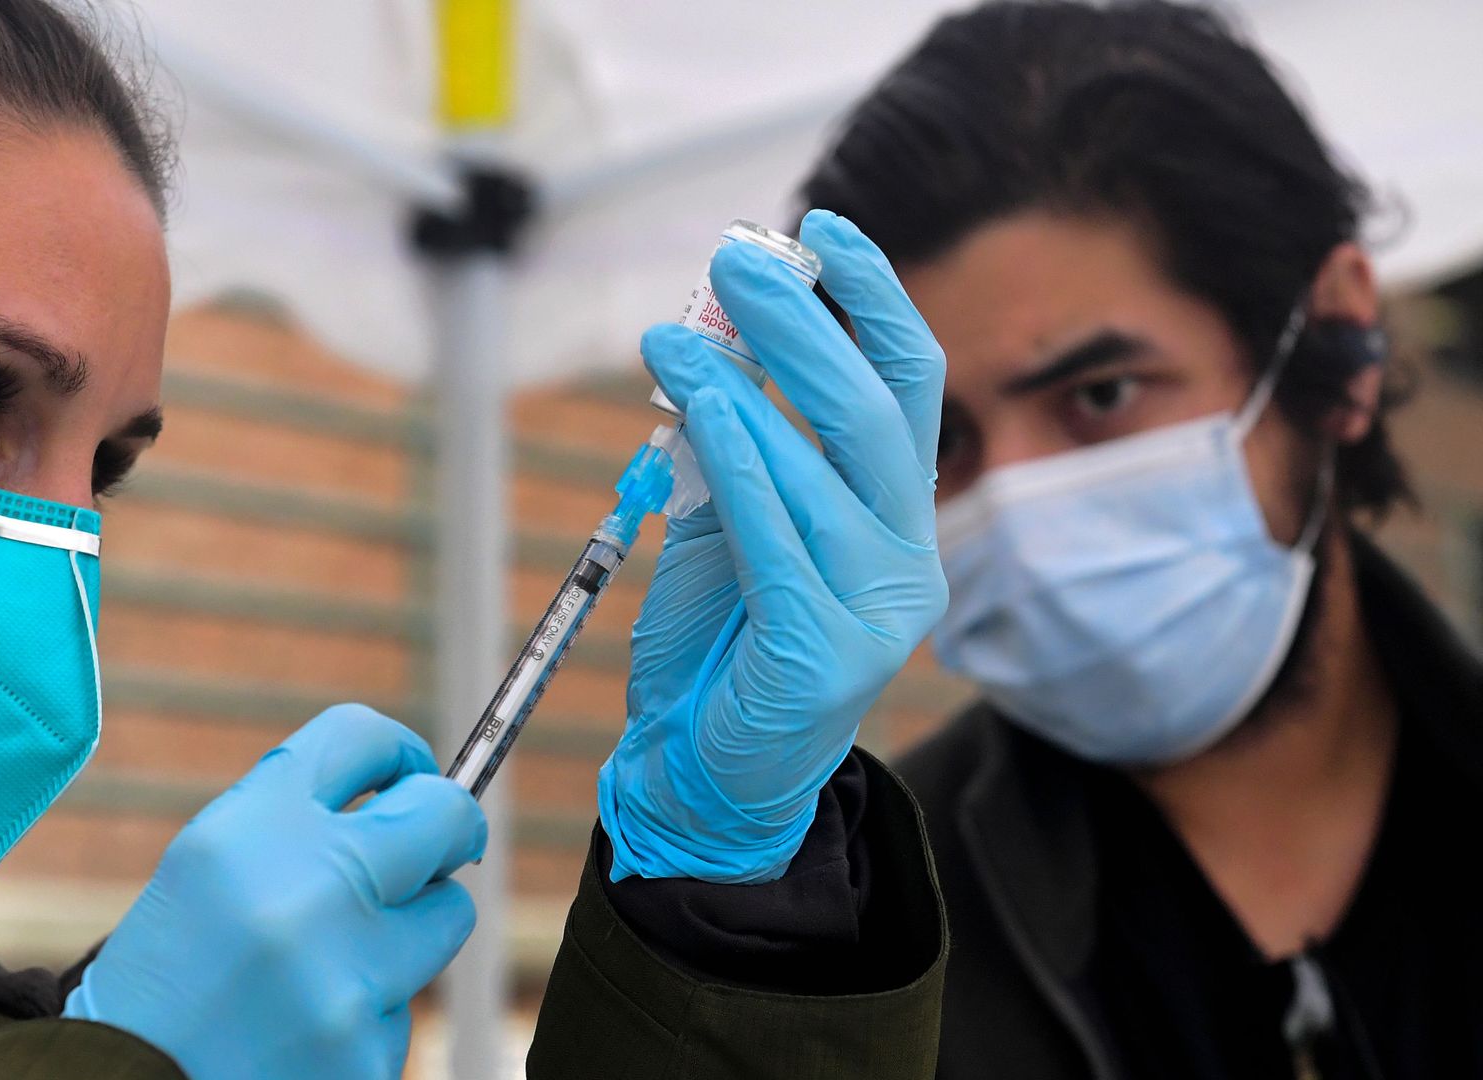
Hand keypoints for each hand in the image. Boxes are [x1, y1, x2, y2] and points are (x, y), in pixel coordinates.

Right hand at [63, 704, 486, 1078]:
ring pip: (446, 916)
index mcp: (249, 829)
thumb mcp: (206, 866)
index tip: (410, 777)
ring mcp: (347, 979)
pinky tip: (308, 1034)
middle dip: (447, 828)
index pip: (360, 735)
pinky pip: (408, 1005)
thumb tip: (415, 795)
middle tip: (429, 852)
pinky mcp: (369, 1052)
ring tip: (330, 965)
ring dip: (408, 932)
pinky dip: (371, 1013)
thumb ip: (297, 820)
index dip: (399, 751)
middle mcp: (307, 890)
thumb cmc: (167, 978)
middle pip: (442, 814)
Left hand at [597, 210, 947, 883]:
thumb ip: (737, 447)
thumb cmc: (721, 642)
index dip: (874, 302)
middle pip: (874, 414)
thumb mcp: (732, 523)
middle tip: (737, 259)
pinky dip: (742, 464)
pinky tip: (703, 408)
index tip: (823, 229)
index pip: (911, 389)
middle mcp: (908, 560)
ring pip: (821, 469)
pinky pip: (778, 539)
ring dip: (745, 386)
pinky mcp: (824, 655)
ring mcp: (877, 612)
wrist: (704, 773)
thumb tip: (713, 339)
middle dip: (805, 325)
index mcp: (899, 521)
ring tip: (677, 335)